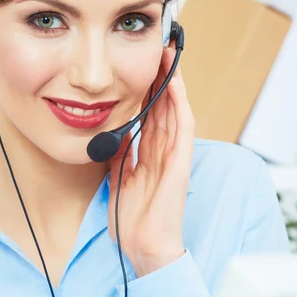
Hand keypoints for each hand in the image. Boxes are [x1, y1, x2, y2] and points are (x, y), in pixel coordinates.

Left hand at [107, 40, 194, 277]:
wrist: (144, 246)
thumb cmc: (132, 218)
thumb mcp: (118, 177)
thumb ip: (120, 153)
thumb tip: (113, 130)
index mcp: (150, 154)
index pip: (151, 114)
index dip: (147, 89)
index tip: (141, 66)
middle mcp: (164, 151)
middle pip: (164, 106)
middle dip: (161, 78)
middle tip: (157, 49)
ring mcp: (175, 155)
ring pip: (175, 110)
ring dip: (173, 83)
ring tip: (168, 56)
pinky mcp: (181, 163)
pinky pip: (183, 128)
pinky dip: (179, 104)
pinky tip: (175, 84)